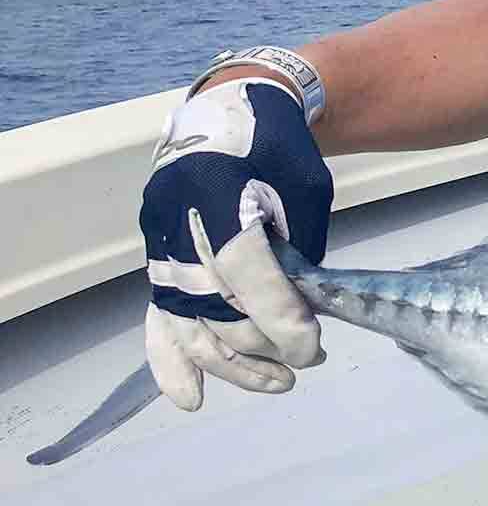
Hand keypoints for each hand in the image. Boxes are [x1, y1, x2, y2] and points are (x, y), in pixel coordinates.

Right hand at [140, 79, 333, 409]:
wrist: (235, 109)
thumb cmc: (280, 149)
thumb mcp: (305, 192)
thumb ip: (299, 251)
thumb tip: (300, 317)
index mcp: (217, 193)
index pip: (247, 274)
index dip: (281, 319)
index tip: (312, 348)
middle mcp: (178, 220)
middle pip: (218, 307)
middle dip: (267, 343)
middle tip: (308, 359)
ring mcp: (160, 240)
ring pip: (189, 322)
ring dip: (232, 363)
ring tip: (278, 384)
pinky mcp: (156, 255)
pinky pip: (157, 316)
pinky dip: (171, 360)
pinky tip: (191, 396)